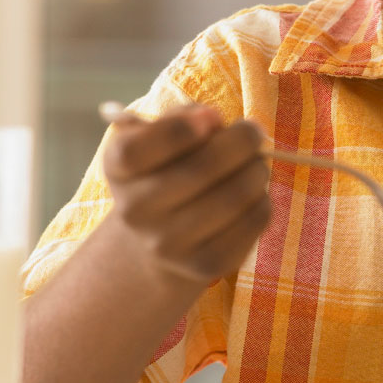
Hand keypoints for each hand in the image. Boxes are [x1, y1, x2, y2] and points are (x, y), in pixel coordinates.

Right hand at [103, 105, 271, 286]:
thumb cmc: (168, 170)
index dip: (178, 130)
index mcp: (118, 169)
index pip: (137, 151)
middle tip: (254, 132)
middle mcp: (136, 211)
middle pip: (201, 170)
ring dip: (257, 171)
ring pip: (236, 196)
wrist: (161, 238)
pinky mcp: (206, 265)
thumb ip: (184, 117)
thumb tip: (212, 119)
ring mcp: (169, 245)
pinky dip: (263, 200)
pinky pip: (254, 221)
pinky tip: (254, 195)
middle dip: (241, 142)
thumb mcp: (162, 136)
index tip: (212, 116)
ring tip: (256, 164)